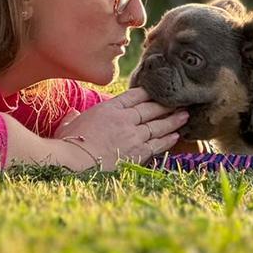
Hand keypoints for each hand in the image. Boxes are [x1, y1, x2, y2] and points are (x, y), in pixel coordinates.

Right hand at [56, 87, 188, 169]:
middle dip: (166, 104)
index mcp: (109, 108)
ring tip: (185, 115)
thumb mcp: (68, 125)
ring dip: (173, 120)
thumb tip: (71, 115)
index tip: (157, 90)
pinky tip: (176, 135)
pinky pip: (158, 144)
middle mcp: (124, 119)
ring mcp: (133, 135)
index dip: (148, 92)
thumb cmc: (68, 144)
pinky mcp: (138, 153)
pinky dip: (168, 139)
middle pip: (151, 108)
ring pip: (158, 125)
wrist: (75, 162)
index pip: (134, 95)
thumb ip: (73, 118)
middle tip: (179, 100)